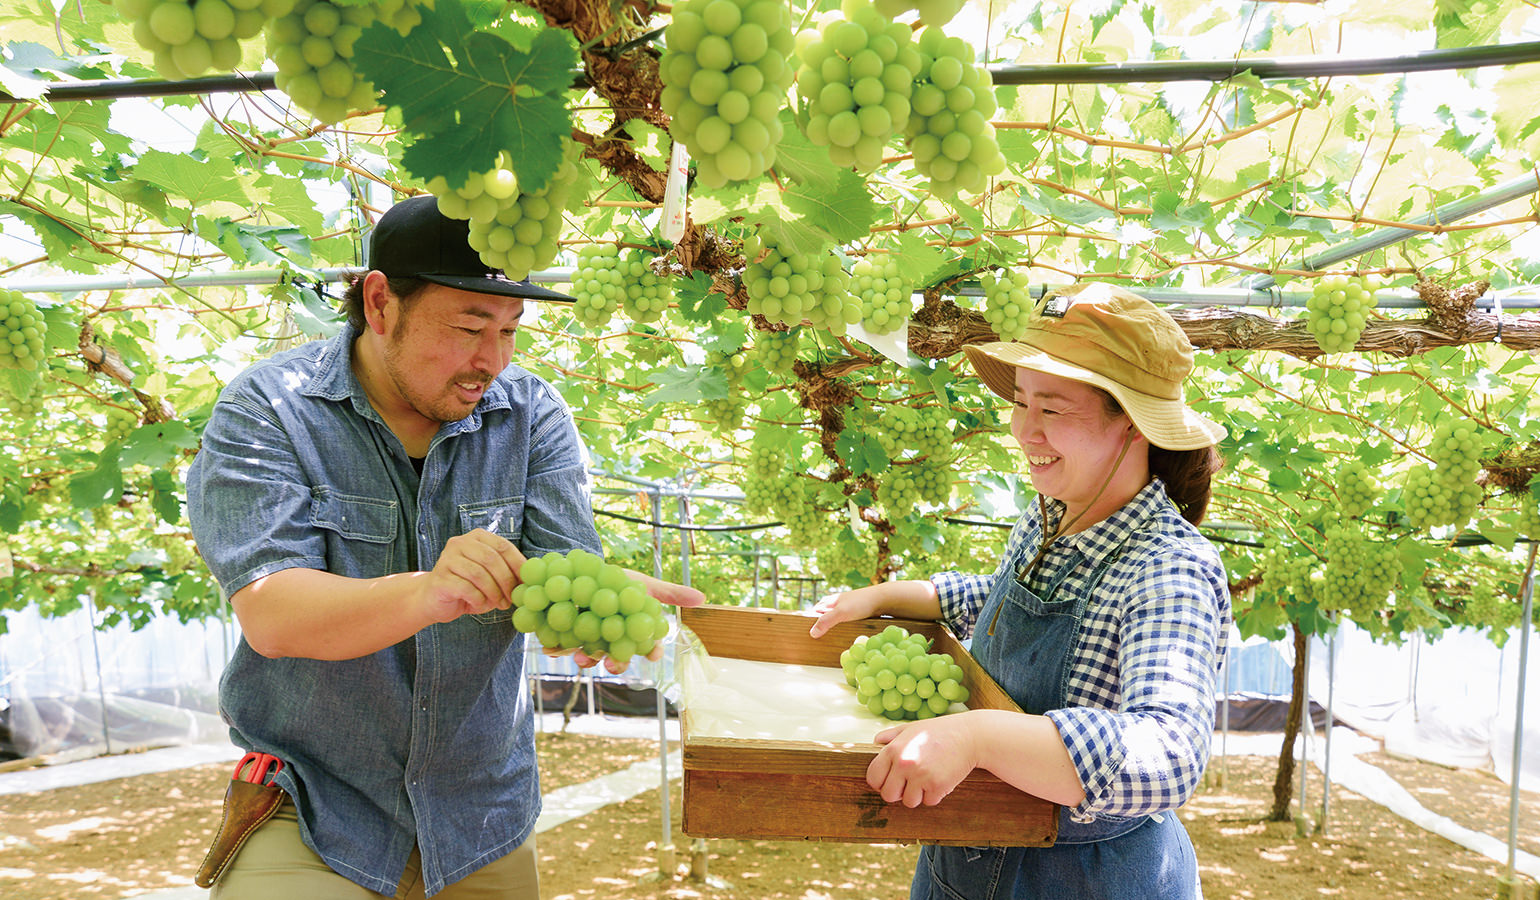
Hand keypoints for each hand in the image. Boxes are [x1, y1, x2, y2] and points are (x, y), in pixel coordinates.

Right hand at [421, 529, 525, 622]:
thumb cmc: (468, 587)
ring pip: (479, 574)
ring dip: (493, 592)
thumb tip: (531, 576)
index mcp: (477, 537)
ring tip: (499, 604)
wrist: (435, 599)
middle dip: (506, 581)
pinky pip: (465, 588)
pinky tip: (479, 604)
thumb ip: (507, 571)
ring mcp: (447, 559)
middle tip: (513, 598)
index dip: (518, 564)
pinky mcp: (440, 578)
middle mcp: (460, 543)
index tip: (527, 582)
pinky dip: (478, 599)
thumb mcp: (491, 576)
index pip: (503, 546)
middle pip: (491, 559)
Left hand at [550, 569, 704, 674]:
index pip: (647, 647)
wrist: (577, 570)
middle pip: (617, 658)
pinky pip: (560, 647)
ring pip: (590, 657)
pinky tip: (553, 646)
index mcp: (631, 633)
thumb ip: (668, 593)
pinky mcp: (562, 637)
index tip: (653, 654)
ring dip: (587, 658)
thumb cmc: (615, 581)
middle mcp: (611, 641)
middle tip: (613, 663)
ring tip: (581, 656)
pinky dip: (557, 647)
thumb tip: (702, 597)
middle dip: (617, 662)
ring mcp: (587, 642)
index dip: (651, 651)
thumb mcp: (641, 584)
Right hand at [809, 588, 872, 638]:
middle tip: (820, 639)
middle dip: (822, 625)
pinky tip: (846, 634)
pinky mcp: (857, 612)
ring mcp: (847, 608)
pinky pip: (846, 621)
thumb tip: (812, 633)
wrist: (883, 599)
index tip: (808, 634)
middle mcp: (837, 603)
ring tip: (832, 640)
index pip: (815, 611)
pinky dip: (844, 628)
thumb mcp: (841, 613)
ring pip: (836, 619)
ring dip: (834, 627)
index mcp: (830, 601)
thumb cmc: (860, 603)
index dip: (810, 621)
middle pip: (824, 615)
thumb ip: (826, 622)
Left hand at [866, 712, 980, 807]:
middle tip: (910, 784)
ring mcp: (920, 776)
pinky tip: (941, 778)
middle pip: (888, 795)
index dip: (880, 782)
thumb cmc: (940, 731)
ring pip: (909, 802)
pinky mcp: (937, 786)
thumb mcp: (912, 728)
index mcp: (893, 749)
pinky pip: (929, 802)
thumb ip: (891, 736)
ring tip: (927, 779)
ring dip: (918, 795)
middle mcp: (904, 764)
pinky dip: (935, 794)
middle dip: (898, 793)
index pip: (873, 778)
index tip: (890, 781)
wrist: (970, 736)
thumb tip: (876, 742)